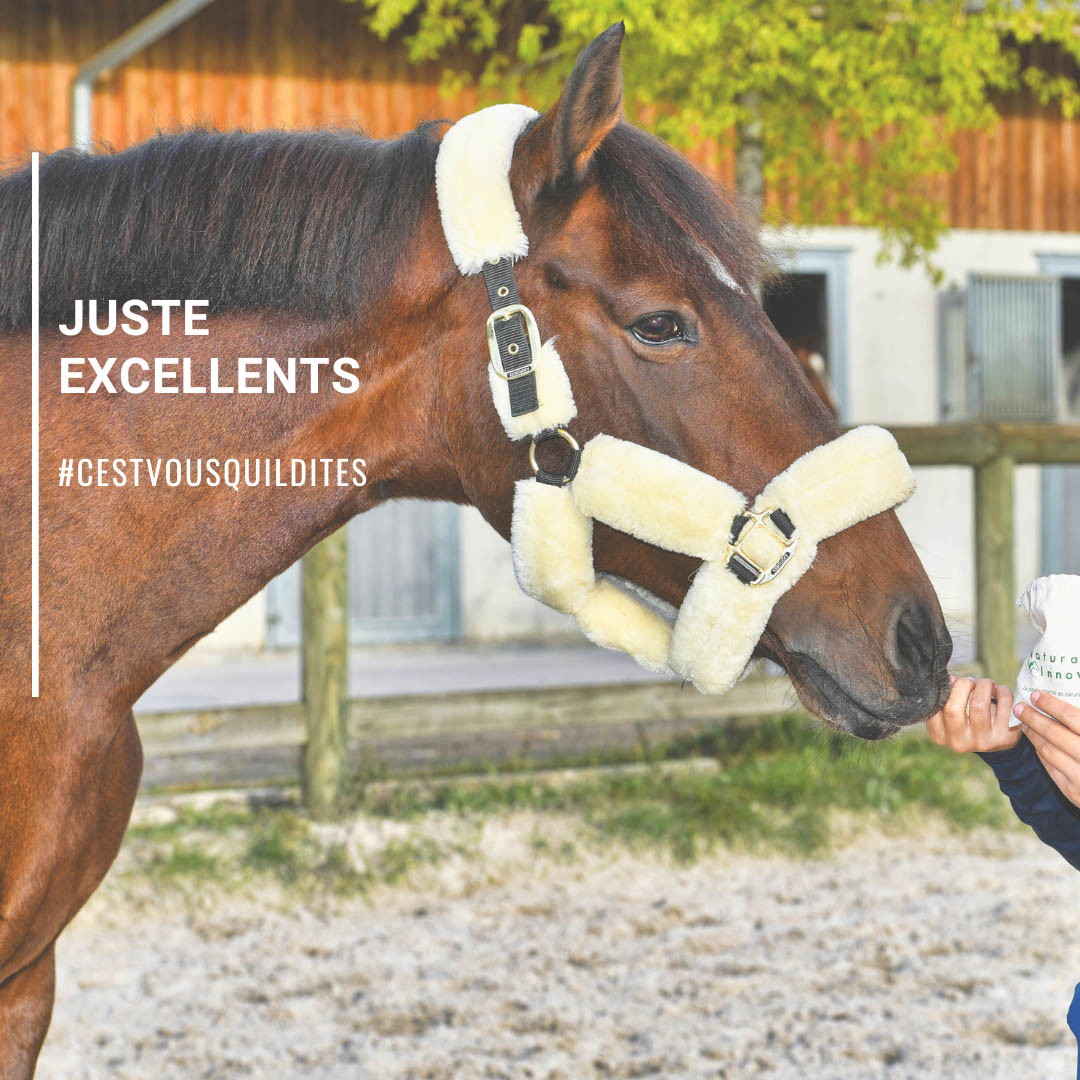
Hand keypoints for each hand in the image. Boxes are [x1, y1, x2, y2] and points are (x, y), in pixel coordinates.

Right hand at [926, 675, 1019, 752]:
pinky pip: (1003, 706)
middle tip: (971, 681)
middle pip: (953, 708)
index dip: (945, 688)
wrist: (996, 740)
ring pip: (978, 705)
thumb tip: (950, 679)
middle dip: (963, 685)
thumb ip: (946, 696)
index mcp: (940, 735)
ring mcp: (982, 742)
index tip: (954, 681)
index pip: (935, 707)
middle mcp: (959, 742)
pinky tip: (1000, 691)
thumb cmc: (968, 720)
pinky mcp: (1004, 737)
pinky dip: (1003, 692)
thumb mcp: (951, 711)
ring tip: (986, 684)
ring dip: (984, 686)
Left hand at [1014, 691, 1079, 809]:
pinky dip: (1041, 752)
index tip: (1035, 695)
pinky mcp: (1071, 791)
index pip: (1071, 717)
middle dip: (1033, 718)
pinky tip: (1036, 742)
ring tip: (1025, 723)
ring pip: (1048, 750)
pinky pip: (1050, 766)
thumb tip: (1068, 697)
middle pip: (1054, 733)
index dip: (1051, 704)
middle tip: (1020, 707)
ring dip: (1033, 735)